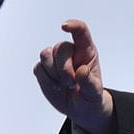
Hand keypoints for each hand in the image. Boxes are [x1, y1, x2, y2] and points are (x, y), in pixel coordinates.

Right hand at [34, 19, 115, 133]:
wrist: (80, 108)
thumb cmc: (91, 96)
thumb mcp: (95, 93)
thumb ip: (90, 82)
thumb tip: (82, 71)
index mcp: (86, 52)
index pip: (81, 32)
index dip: (73, 26)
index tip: (64, 26)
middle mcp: (70, 52)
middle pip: (59, 47)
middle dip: (64, 68)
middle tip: (72, 83)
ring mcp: (55, 60)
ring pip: (46, 55)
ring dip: (53, 73)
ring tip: (65, 84)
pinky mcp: (44, 70)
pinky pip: (38, 69)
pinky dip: (46, 80)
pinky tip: (56, 86)